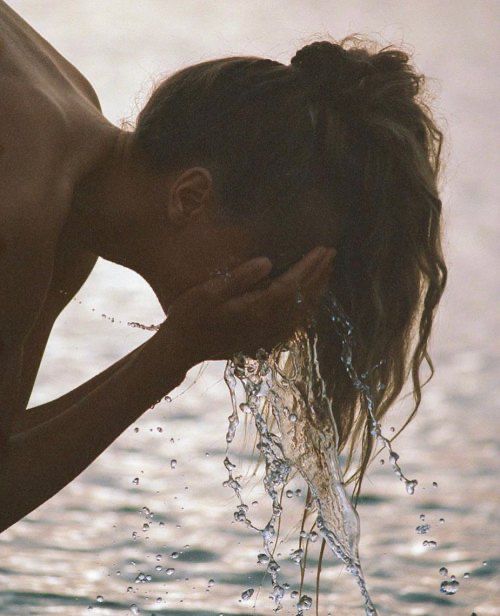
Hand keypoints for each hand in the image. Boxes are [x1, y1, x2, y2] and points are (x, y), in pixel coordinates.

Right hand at [160, 245, 335, 366]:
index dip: (309, 267)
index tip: (323, 249)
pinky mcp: (262, 340)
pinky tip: (309, 303)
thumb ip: (238, 278)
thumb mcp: (207, 292)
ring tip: (326, 273)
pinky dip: (306, 311)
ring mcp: (266, 334)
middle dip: (319, 275)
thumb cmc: (189, 316)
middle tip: (331, 254)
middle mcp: (266, 324)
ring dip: (316, 291)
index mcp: (255, 309)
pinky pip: (293, 325)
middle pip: (301, 298)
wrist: (182, 349)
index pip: (292, 285)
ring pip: (301, 312)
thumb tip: (267, 262)